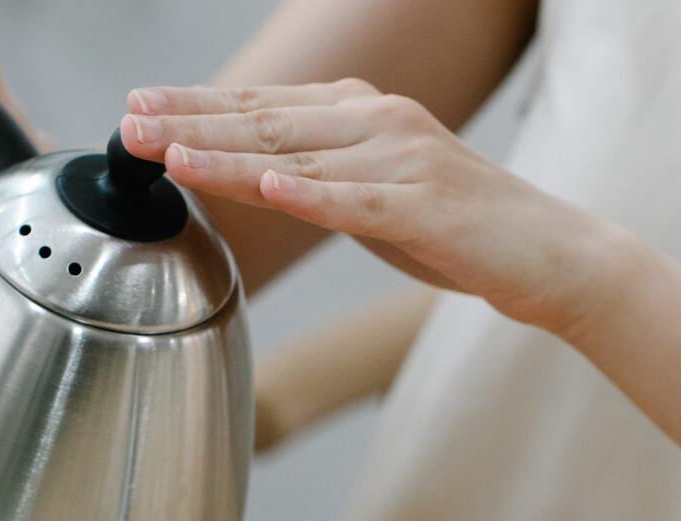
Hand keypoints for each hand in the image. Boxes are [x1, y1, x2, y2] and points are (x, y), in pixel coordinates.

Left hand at [120, 80, 624, 333]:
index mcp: (366, 115)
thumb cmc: (459, 228)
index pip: (265, 107)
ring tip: (170, 153)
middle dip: (191, 122)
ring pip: (301, 158)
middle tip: (129, 124)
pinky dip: (310, 195)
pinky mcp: (429, 208)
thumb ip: (319, 177)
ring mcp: (406, 162)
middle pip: (269, 122)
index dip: (197, 107)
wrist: (551, 253)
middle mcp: (382, 124)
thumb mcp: (376, 194)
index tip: (139, 108)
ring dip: (229, 155)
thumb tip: (249, 177)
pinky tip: (265, 186)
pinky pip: (359, 201)